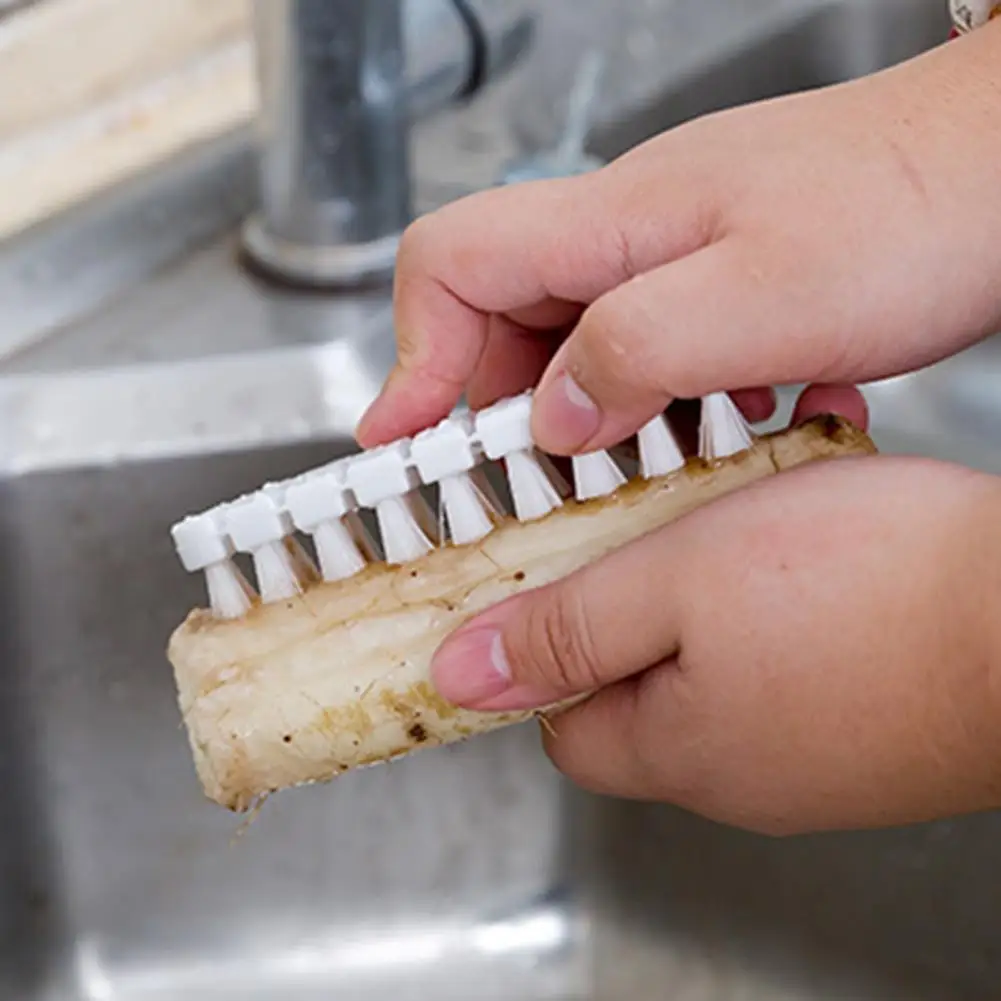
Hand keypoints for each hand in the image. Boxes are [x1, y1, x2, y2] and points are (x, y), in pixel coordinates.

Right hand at [356, 23, 1000, 455]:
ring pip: (574, 353)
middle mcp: (624, 240)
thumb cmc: (910, 205)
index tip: (402, 443)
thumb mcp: (763, 299)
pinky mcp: (713, 294)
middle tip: (519, 495)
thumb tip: (554, 418)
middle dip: (498, 417)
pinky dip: (654, 414)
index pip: (452, 264)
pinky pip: (645, 359)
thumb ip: (636, 355)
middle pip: (500, 325)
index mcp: (611, 225)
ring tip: (626, 481)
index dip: (413, 357)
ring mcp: (668, 265)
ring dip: (587, 427)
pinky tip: (705, 442)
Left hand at [430, 455, 1000, 835]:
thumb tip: (463, 673)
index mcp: (680, 748)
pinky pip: (791, 661)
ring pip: (719, 666)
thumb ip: (565, 630)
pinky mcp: (875, 723)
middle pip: (639, 691)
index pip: (561, 723)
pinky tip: (809, 548)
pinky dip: (780, 603)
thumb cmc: (876, 591)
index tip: (548, 584)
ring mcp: (818, 757)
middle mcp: (748, 774)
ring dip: (711, 591)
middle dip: (633, 604)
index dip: (544, 649)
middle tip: (649, 530)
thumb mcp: (677, 582)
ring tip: (736, 522)